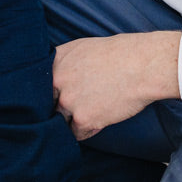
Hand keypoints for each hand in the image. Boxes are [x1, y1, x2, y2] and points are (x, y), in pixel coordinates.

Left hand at [52, 31, 180, 140]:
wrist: (142, 65)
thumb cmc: (118, 54)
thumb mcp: (82, 48)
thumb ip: (62, 64)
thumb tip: (51, 81)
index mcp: (55, 61)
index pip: (39, 86)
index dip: (51, 93)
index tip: (57, 97)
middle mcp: (57, 81)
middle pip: (48, 105)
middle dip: (60, 107)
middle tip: (79, 103)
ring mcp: (68, 101)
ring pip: (60, 121)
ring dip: (73, 119)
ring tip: (94, 107)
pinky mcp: (82, 119)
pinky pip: (77, 133)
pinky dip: (89, 129)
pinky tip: (102, 114)